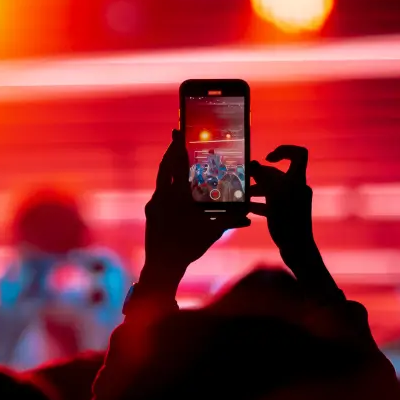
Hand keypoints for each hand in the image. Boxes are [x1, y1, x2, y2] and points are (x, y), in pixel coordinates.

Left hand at [143, 130, 249, 288]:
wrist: (162, 266)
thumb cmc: (188, 247)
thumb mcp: (212, 232)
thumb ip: (230, 220)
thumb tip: (248, 214)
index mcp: (177, 196)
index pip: (177, 165)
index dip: (178, 147)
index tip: (179, 133)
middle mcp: (162, 196)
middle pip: (165, 167)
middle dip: (172, 152)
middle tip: (177, 138)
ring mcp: (154, 204)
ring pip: (161, 179)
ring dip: (169, 167)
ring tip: (177, 159)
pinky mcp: (150, 211)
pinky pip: (159, 191)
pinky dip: (168, 184)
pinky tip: (176, 187)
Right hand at [249, 145, 316, 271]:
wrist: (297, 249)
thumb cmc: (288, 221)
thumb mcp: (274, 196)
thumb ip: (264, 178)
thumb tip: (254, 164)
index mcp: (297, 180)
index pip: (298, 154)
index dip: (284, 150)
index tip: (268, 157)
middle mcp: (296, 188)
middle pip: (277, 174)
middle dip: (259, 175)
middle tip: (242, 178)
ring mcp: (291, 201)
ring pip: (271, 189)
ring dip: (255, 189)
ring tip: (240, 194)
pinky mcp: (285, 214)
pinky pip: (270, 203)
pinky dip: (258, 203)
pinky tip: (245, 208)